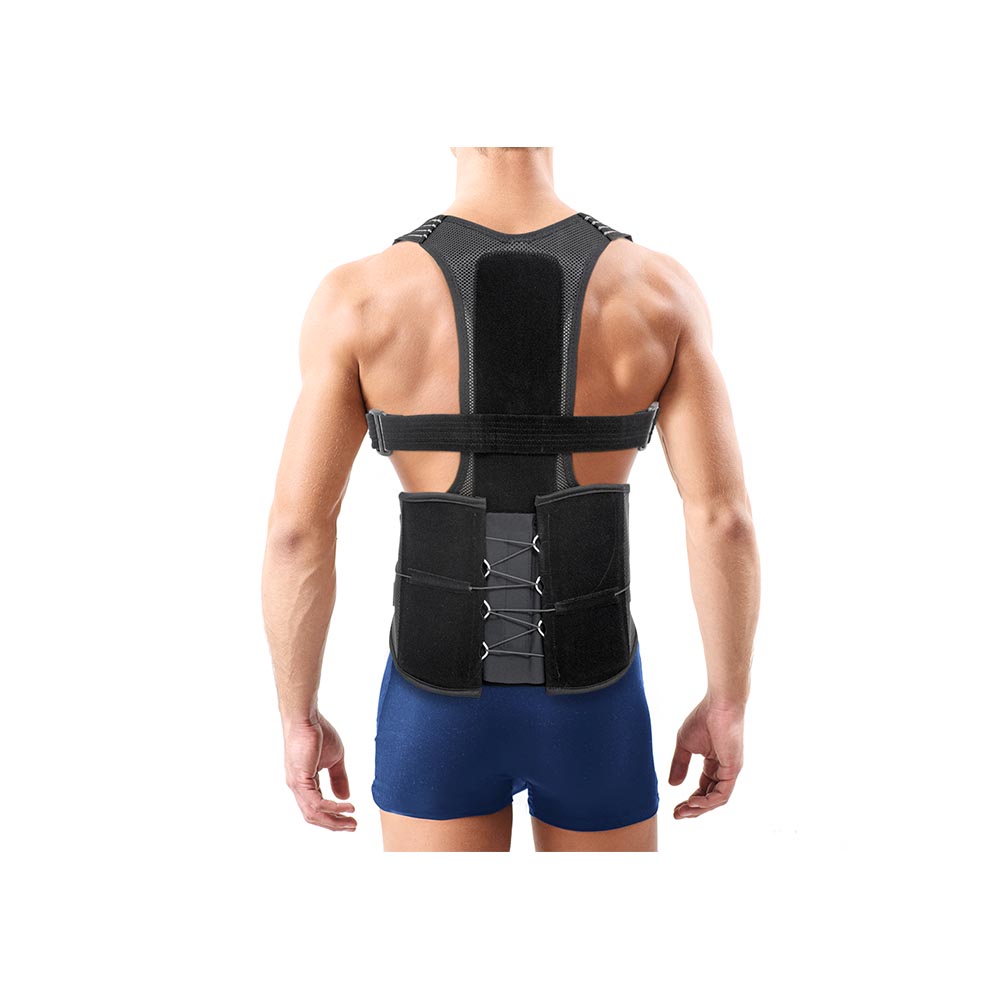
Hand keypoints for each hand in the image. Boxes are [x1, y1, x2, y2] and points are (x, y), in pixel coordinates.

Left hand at [283, 713, 356, 831]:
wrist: (307, 718)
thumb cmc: (318, 733)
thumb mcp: (335, 759)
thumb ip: (339, 778)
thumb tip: (346, 797)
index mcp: (304, 783)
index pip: (317, 808)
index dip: (333, 817)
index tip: (351, 821)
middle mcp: (298, 788)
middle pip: (314, 816)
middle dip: (335, 824)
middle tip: (353, 827)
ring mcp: (297, 785)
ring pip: (314, 814)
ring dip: (334, 821)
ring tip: (352, 821)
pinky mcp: (300, 780)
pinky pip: (316, 803)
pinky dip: (332, 808)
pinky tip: (347, 806)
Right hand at [668, 697, 743, 818]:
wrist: (718, 705)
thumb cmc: (703, 718)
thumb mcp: (684, 745)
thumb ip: (679, 765)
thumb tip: (673, 786)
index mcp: (714, 763)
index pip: (704, 788)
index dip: (690, 800)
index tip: (675, 807)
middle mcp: (724, 770)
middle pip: (710, 797)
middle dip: (694, 809)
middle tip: (677, 815)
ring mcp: (730, 770)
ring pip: (717, 799)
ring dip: (699, 808)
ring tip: (683, 811)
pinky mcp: (733, 769)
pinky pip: (722, 793)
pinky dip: (708, 801)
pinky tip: (693, 802)